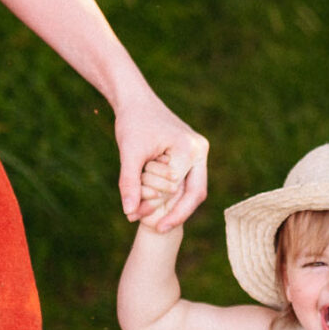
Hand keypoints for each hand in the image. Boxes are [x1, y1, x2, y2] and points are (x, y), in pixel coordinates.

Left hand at [114, 89, 207, 231]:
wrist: (136, 101)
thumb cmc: (132, 122)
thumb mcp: (129, 153)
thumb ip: (130, 183)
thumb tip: (129, 214)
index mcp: (189, 148)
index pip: (176, 187)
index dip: (156, 205)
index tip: (134, 215)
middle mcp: (200, 150)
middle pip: (194, 194)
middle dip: (174, 212)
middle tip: (157, 229)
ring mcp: (198, 153)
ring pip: (193, 191)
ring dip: (174, 205)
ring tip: (156, 221)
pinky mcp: (192, 155)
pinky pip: (187, 182)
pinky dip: (172, 195)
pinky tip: (158, 206)